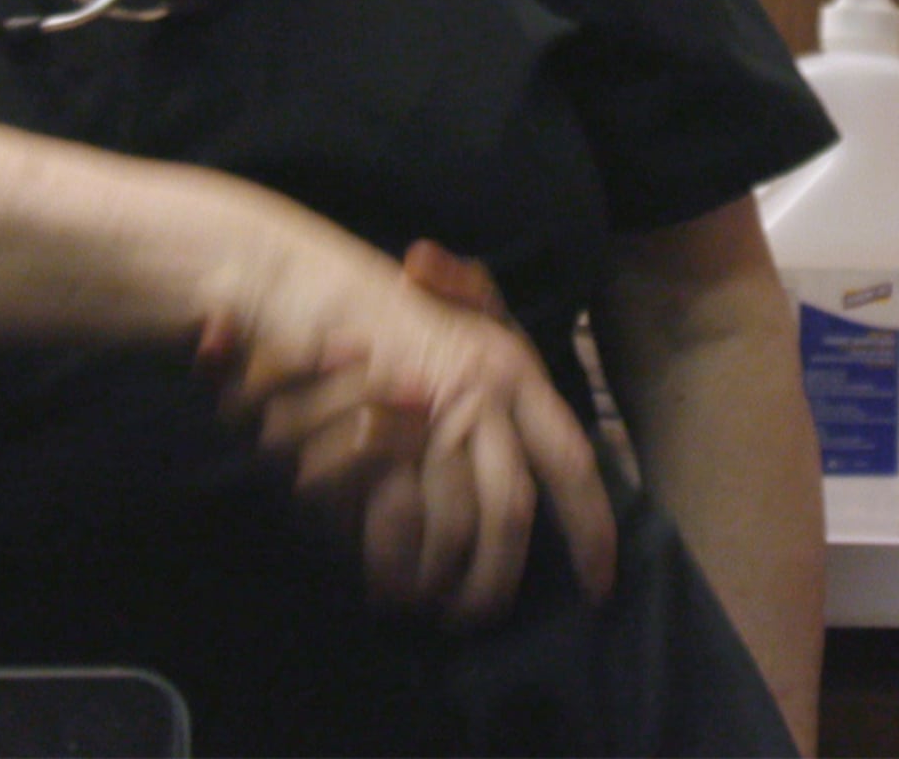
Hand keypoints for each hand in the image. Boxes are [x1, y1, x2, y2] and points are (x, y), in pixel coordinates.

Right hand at [195, 238, 614, 624]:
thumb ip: (495, 342)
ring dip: (443, 578)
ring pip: (454, 527)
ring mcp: (428, 421)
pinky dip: (390, 560)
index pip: (569, 461)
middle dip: (497, 577)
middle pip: (509, 512)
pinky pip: (393, 521)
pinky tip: (385, 585)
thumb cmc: (383, 303)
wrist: (298, 279)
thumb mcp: (453, 308)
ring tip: (433, 610)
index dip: (589, 527)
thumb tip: (541, 444)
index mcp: (512, 369)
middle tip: (479, 617)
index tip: (600, 585)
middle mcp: (481, 396)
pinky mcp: (373, 444)